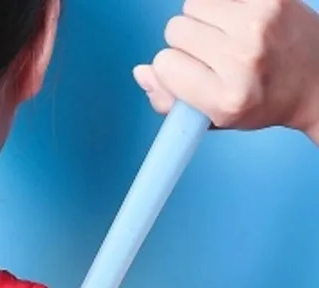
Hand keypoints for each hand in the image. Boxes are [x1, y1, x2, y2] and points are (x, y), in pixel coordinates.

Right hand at [133, 0, 318, 142]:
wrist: (316, 80)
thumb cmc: (261, 101)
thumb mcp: (213, 119)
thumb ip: (169, 102)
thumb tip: (142, 73)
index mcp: (225, 99)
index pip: (164, 64)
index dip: (170, 69)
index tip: (190, 75)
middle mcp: (242, 60)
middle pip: (175, 31)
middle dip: (186, 43)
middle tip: (210, 56)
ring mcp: (259, 23)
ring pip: (192, 6)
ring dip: (201, 20)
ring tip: (224, 37)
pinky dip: (219, 5)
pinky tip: (236, 21)